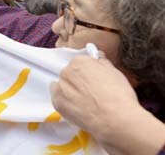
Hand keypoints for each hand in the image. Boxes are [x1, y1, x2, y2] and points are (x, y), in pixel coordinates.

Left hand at [49, 55, 164, 153]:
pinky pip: (57, 98)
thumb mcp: (115, 72)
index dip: (87, 72)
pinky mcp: (57, 103)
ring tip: (83, 101)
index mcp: (79, 62)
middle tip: (90, 92)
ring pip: (62, 86)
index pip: (80, 63)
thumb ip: (102, 62)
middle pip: (70, 74)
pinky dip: (65, 101)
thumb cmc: (118, 95)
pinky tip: (76, 107)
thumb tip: (98, 57)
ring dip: (70, 90)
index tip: (93, 79)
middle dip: (78, 81)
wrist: (115, 119)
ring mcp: (60, 87)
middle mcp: (66, 72)